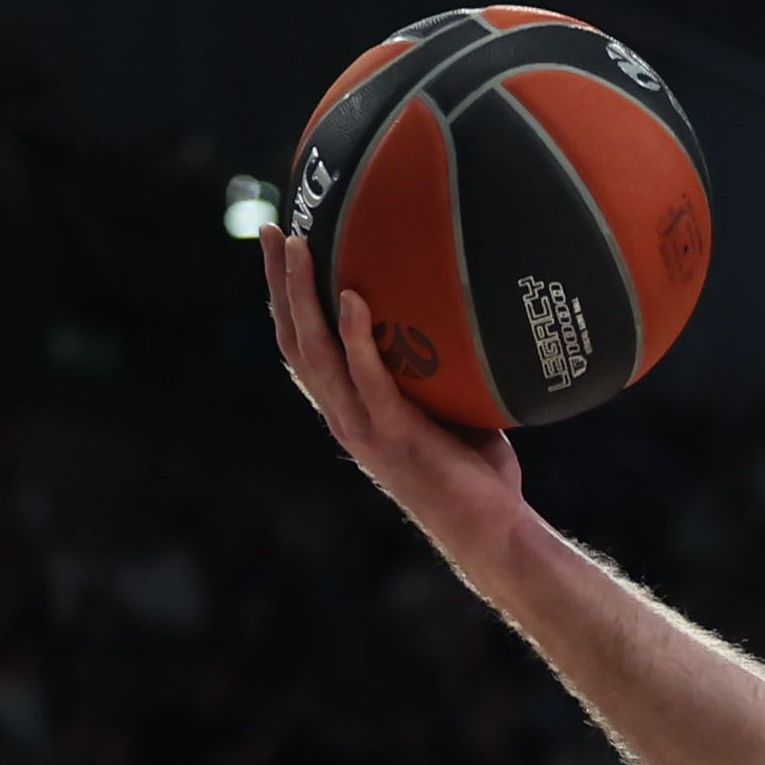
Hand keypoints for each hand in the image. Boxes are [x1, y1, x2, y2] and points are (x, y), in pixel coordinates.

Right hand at [262, 234, 545, 600]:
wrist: (491, 534)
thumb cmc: (476, 473)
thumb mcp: (450, 406)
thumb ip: (439, 365)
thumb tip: (465, 307)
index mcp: (350, 409)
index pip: (303, 346)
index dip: (286, 299)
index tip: (282, 247)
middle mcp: (344, 416)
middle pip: (294, 339)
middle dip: (280, 283)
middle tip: (274, 229)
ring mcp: (364, 428)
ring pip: (316, 353)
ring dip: (304, 297)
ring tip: (302, 247)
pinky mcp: (393, 437)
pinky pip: (369, 379)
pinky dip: (358, 338)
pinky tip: (356, 299)